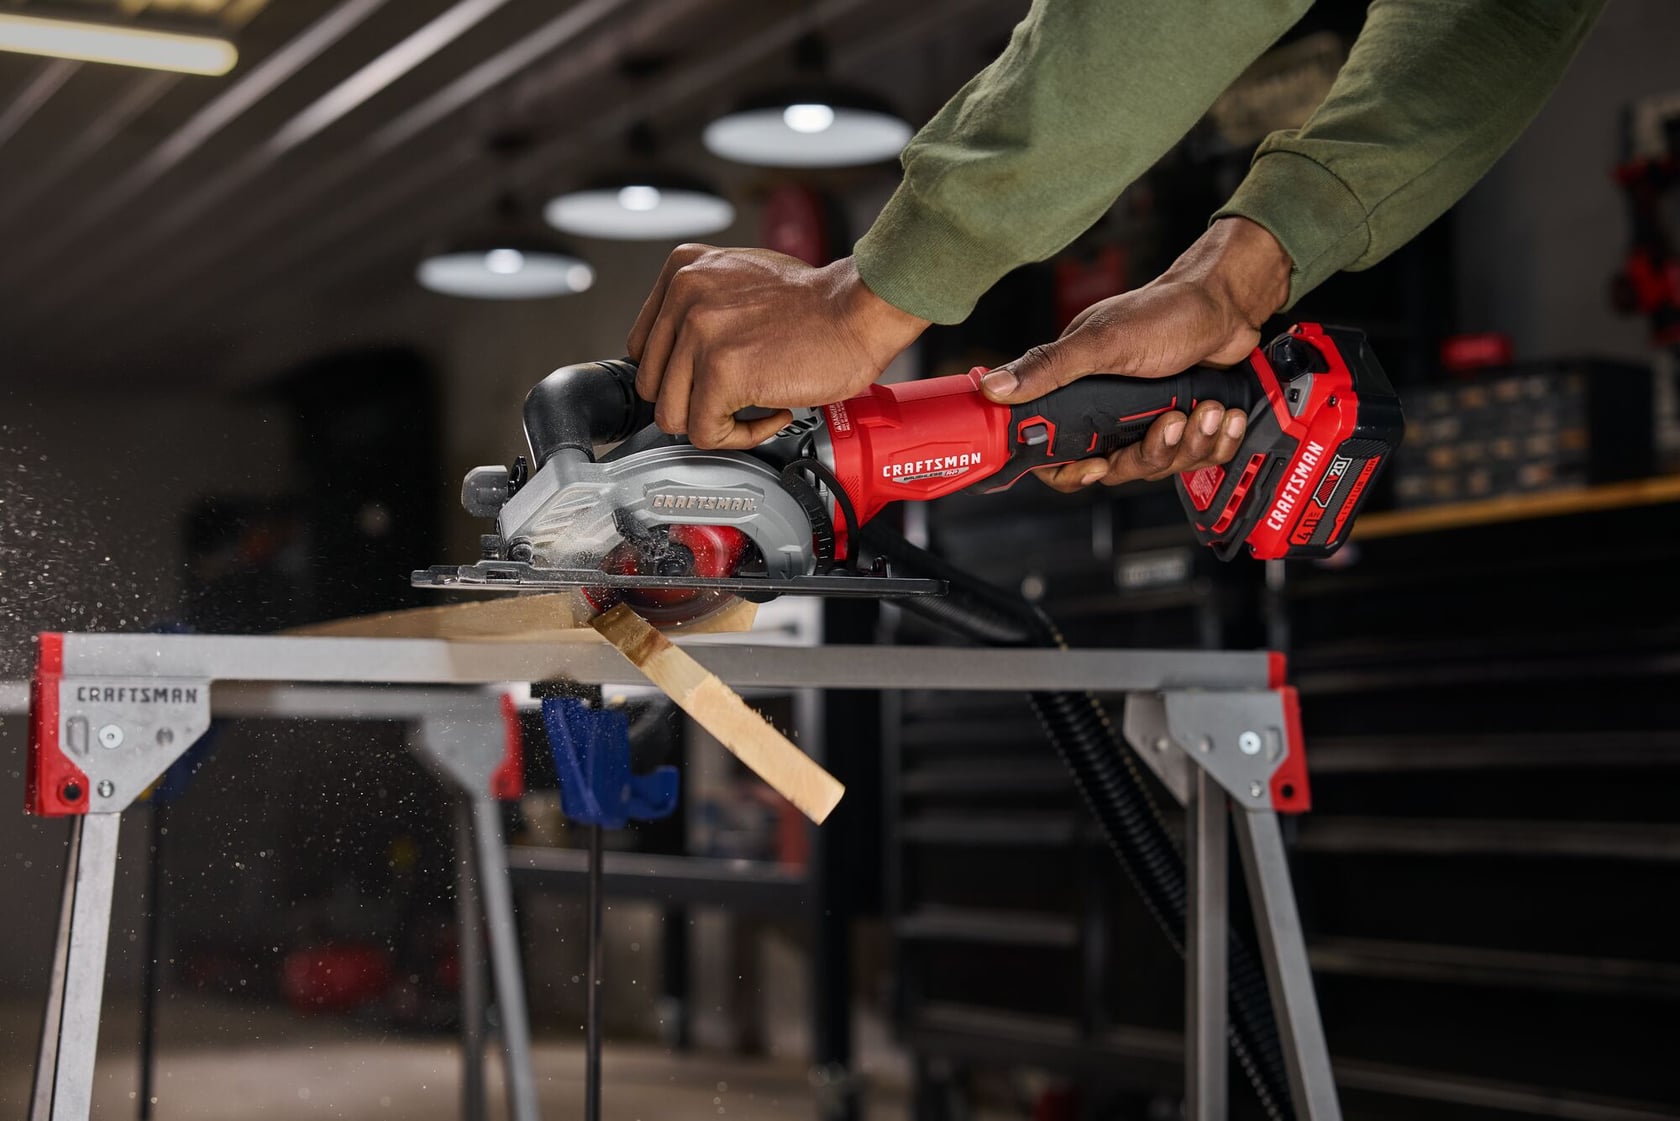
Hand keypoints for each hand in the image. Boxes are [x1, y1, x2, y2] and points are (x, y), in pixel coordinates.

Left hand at [628, 247, 928, 448]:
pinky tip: (773, 412)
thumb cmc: (816, 303)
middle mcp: (684, 296)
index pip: (644, 347)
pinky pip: (706, 432)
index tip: (709, 384)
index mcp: (683, 270)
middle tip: (736, 399)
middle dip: (696, 402)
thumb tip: (681, 356)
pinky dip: (741, 436)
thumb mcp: (740, 278)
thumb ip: (702, 308)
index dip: (679, 376)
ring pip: (673, 415)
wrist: (858, 309)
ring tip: (755, 408)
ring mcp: (700, 333)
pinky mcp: (722, 371)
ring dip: (717, 423)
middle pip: (654, 385)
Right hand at [980, 218, 1291, 492]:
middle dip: (1153, 452)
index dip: (1072, 472)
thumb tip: (992, 388)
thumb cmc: (1166, 312)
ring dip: (1192, 442)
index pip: (1058, 455)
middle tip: (1173, 420)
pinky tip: (1227, 416)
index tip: (1096, 466)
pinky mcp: (1185, 424)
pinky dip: (1218, 441)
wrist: (1227, 302)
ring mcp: (1149, 421)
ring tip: (1209, 410)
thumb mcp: (1102, 342)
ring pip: (1160, 465)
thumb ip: (1049, 368)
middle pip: (1118, 468)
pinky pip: (1197, 457)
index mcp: (1080, 395)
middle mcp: (1111, 413)